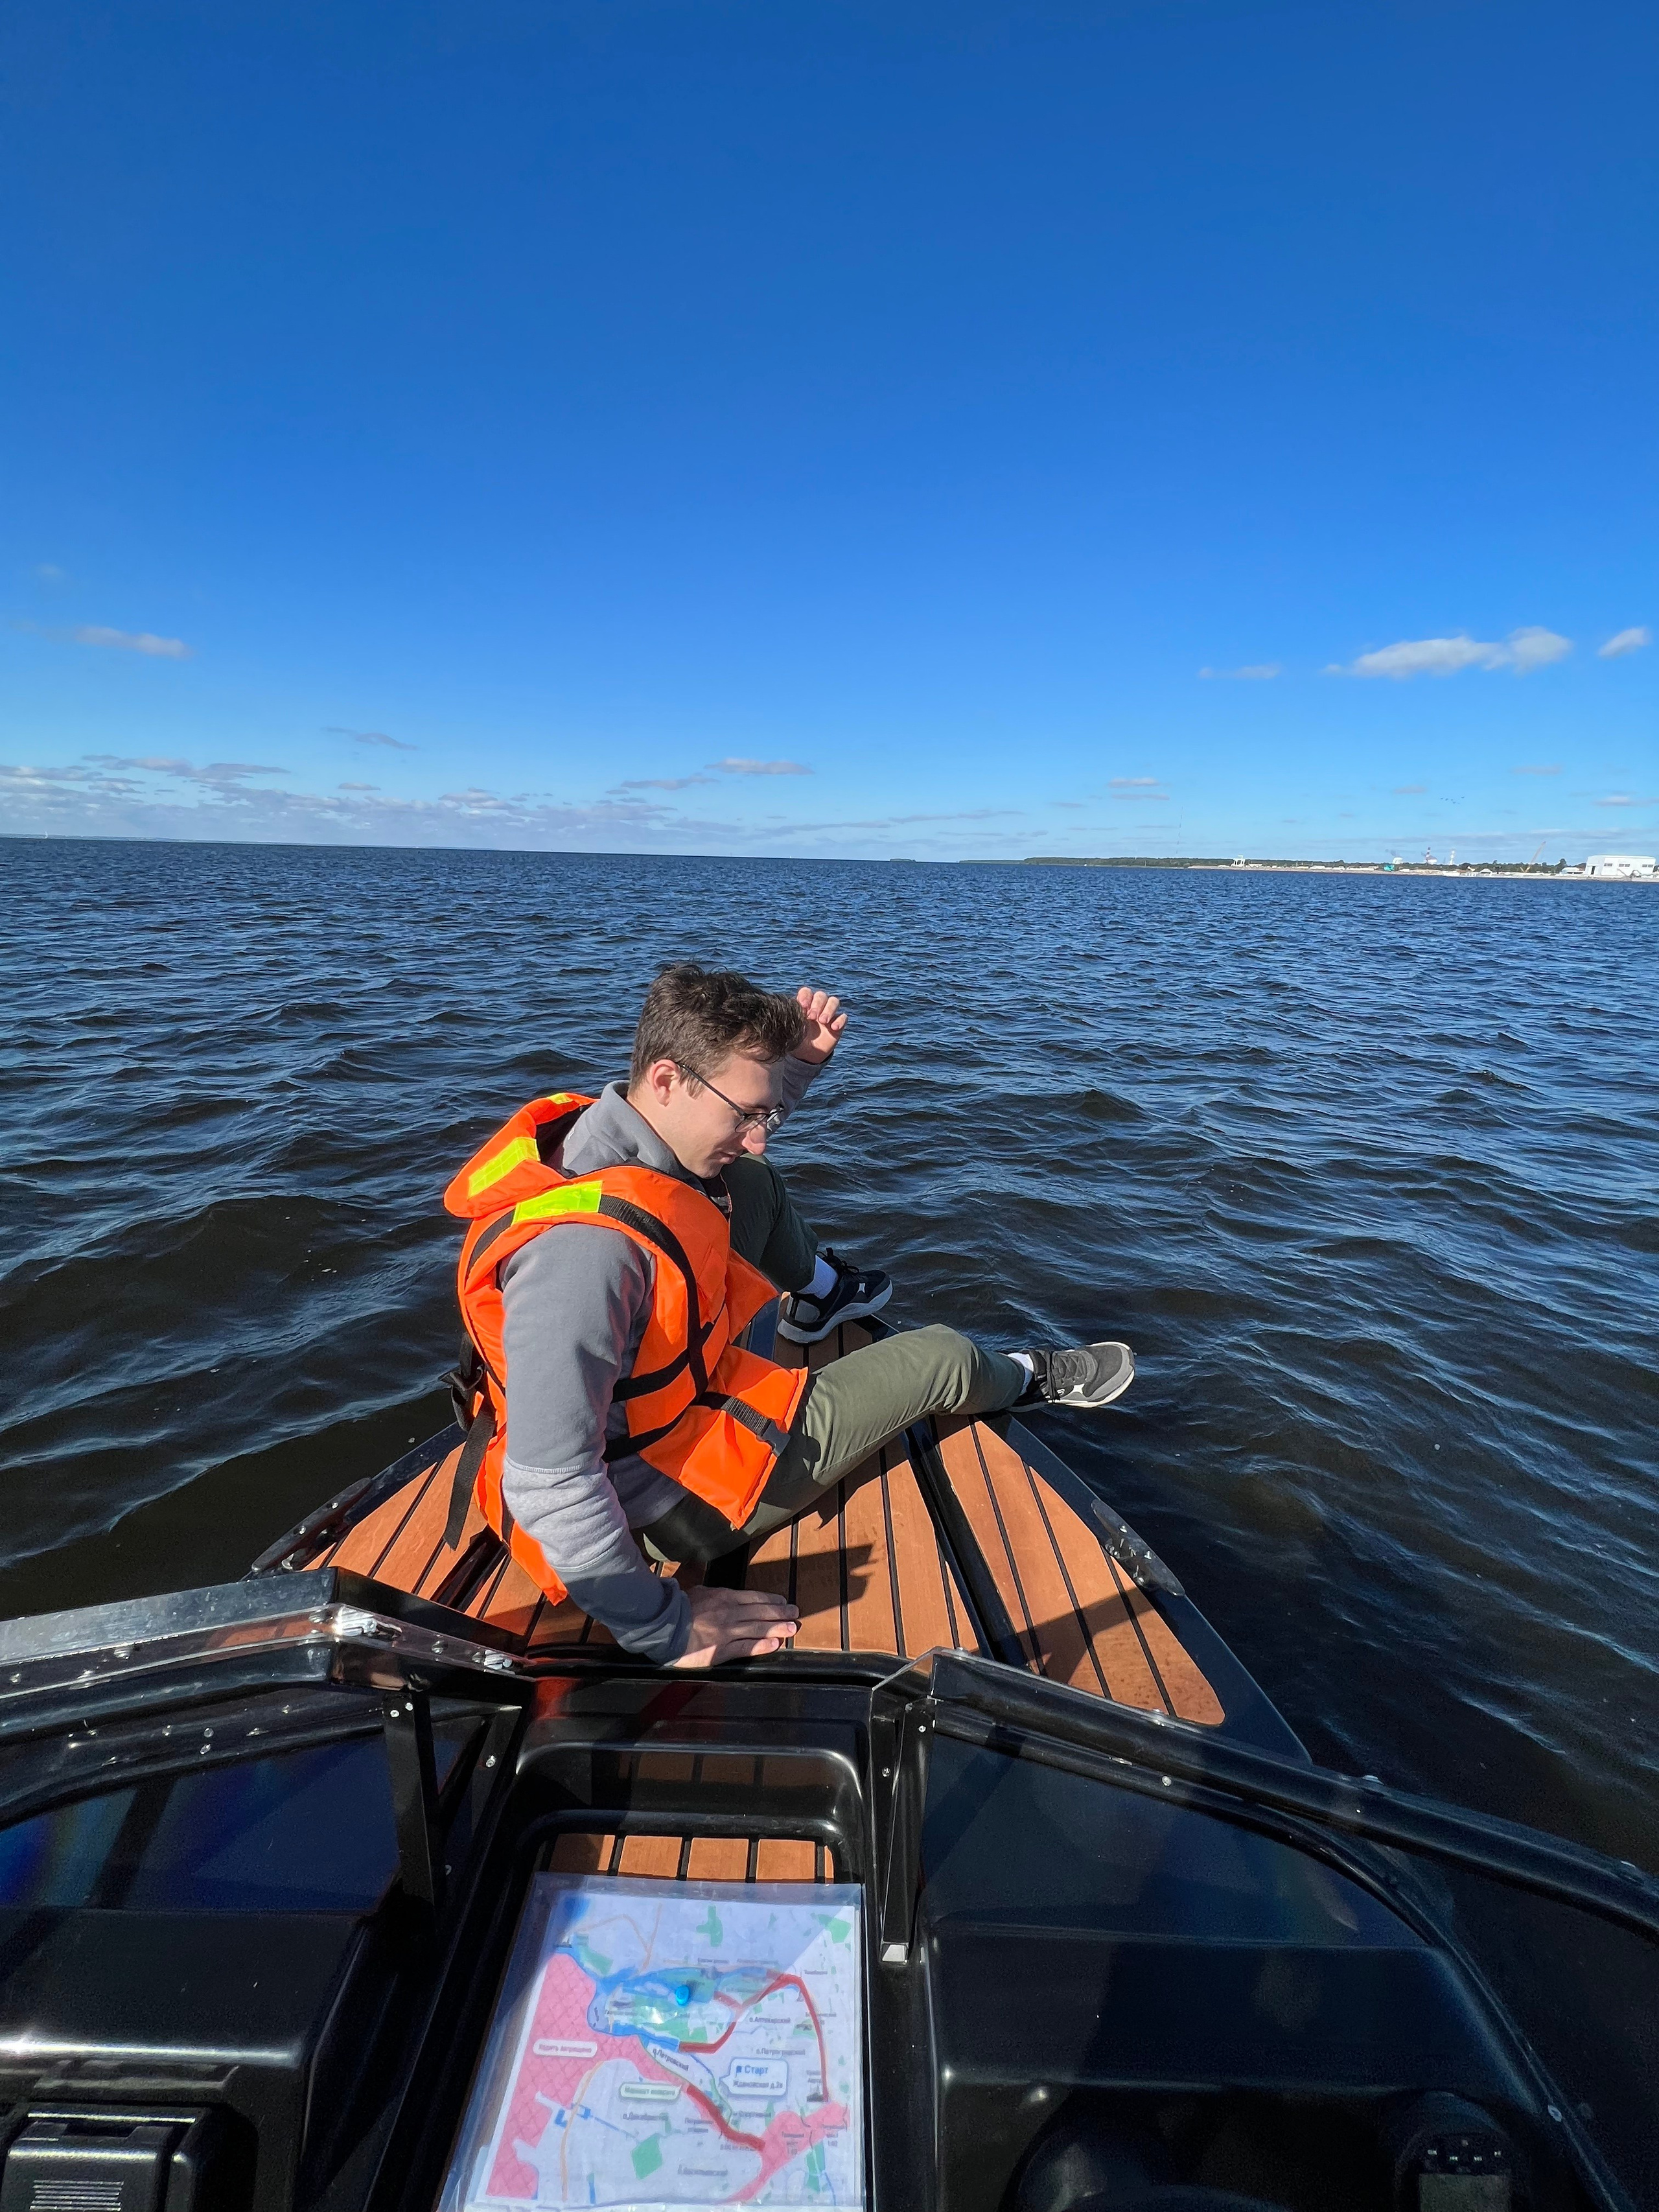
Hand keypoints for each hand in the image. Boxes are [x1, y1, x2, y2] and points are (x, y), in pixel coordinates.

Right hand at [669, 1584, 801, 1667]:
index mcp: (724, 1597)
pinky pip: (745, 1647)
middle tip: (795, 1613)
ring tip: (791, 1628)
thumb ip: (712, 1594)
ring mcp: (727, 1632)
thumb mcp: (698, 1593)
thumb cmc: (678, 1609)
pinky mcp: (721, 1650)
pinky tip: (774, 1644)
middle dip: (780, 1613)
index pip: (754, 1598)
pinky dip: (761, 1646)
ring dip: (777, 1628)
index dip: (771, 1601)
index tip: (783, 1602)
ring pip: (758, 1628)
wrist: (663, 1626)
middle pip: (761, 1612)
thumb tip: (720, 1595)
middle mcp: (730, 1613)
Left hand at [793, 987, 846, 1064]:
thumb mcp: (791, 1030)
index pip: (807, 992)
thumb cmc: (796, 1040)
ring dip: (829, 1009)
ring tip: (823, 1021)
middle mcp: (817, 1007)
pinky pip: (843, 1017)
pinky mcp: (838, 1024)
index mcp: (804, 1005)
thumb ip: (790, 1019)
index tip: (803, 1006)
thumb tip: (789, 1010)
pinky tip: (833, 1028)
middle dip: (817, 1004)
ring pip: (834, 1001)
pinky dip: (839, 1020)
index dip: (806, 996)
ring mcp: (829, 1014)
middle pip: (821, 995)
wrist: (806, 1055)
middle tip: (812, 1017)